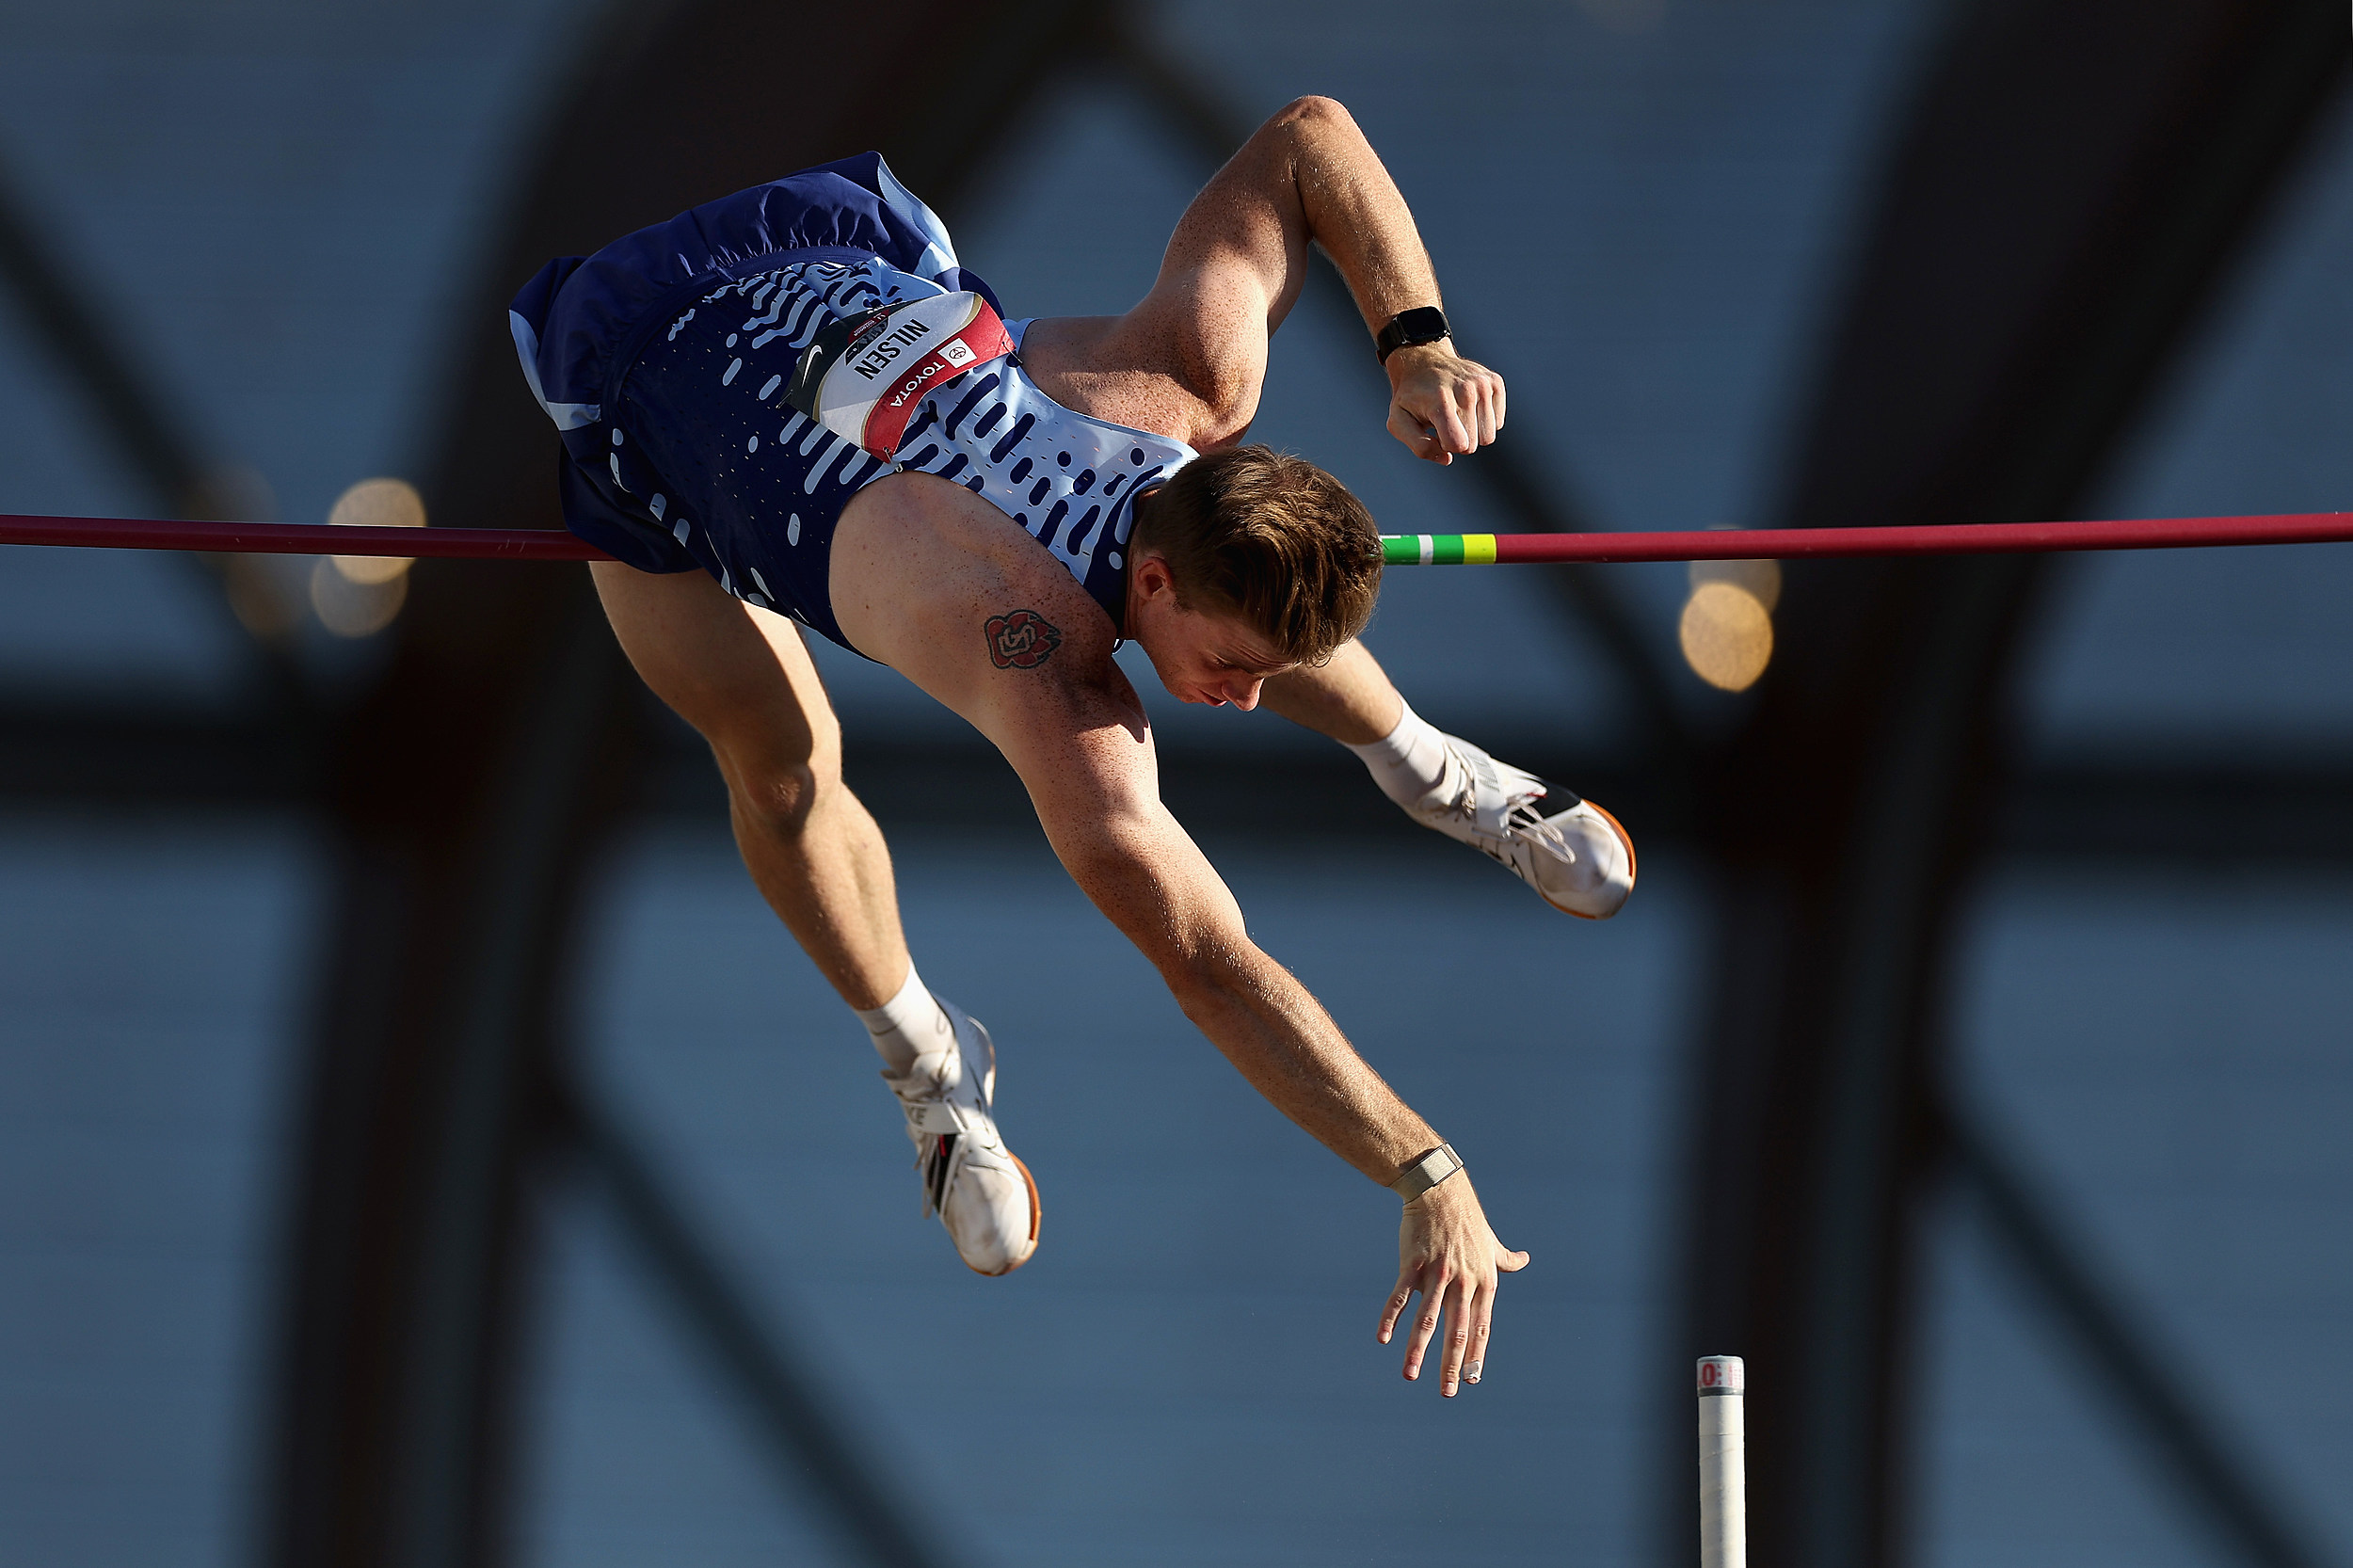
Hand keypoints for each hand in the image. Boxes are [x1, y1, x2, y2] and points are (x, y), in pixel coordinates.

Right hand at [1377, 1175, 1528, 1394]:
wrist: (1441, 1190)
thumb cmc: (1467, 1219)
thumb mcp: (1490, 1242)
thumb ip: (1506, 1258)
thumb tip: (1524, 1259)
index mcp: (1483, 1282)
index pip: (1481, 1327)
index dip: (1476, 1355)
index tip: (1472, 1379)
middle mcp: (1463, 1282)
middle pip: (1456, 1331)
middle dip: (1451, 1365)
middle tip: (1447, 1392)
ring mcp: (1437, 1273)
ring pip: (1427, 1319)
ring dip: (1418, 1350)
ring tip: (1410, 1375)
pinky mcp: (1413, 1263)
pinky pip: (1401, 1296)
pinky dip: (1391, 1318)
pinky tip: (1384, 1339)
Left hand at [1384, 342, 1505, 463]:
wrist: (1424, 361)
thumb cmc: (1411, 397)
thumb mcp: (1399, 422)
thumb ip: (1419, 446)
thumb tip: (1447, 458)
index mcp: (1441, 401)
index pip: (1459, 444)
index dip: (1446, 446)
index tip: (1436, 432)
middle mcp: (1466, 390)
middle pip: (1473, 444)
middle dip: (1457, 440)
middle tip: (1443, 421)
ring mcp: (1483, 384)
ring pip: (1488, 436)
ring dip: (1471, 432)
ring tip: (1456, 413)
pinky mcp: (1495, 382)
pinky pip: (1497, 424)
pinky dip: (1482, 421)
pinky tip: (1467, 406)